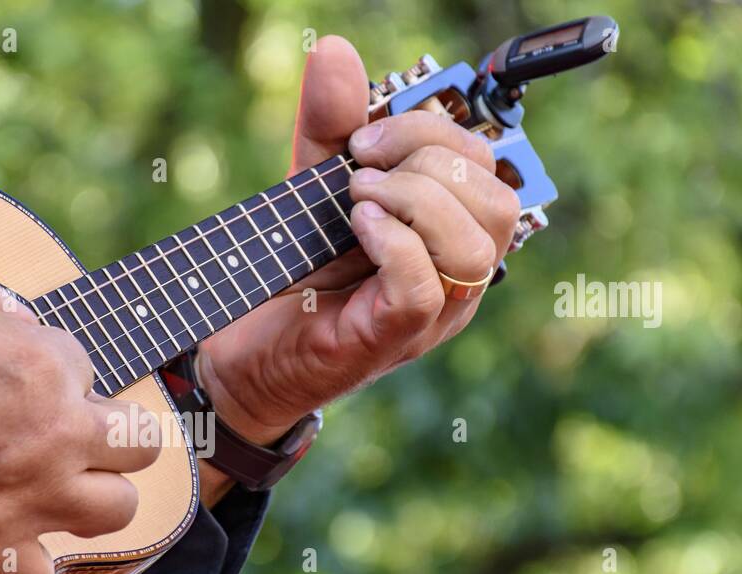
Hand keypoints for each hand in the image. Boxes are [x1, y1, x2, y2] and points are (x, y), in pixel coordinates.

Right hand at [0, 261, 159, 573]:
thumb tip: (5, 309)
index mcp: (41, 363)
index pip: (83, 363)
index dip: (51, 366)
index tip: (16, 372)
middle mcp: (54, 436)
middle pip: (139, 443)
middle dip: (113, 434)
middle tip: (71, 432)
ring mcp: (30, 500)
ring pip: (117, 511)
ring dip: (93, 498)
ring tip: (57, 488)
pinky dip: (26, 566)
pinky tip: (5, 544)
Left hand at [199, 35, 520, 445]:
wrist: (246, 352)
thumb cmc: (293, 275)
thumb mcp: (313, 186)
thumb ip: (330, 126)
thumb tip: (336, 52)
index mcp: (449, 232)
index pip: (485, 166)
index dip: (432, 133)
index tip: (363, 139)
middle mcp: (455, 275)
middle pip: (495, 200)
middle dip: (429, 163)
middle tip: (358, 169)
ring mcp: (432, 313)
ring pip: (475, 244)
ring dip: (415, 200)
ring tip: (357, 199)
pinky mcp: (393, 337)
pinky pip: (427, 286)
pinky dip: (395, 242)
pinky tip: (356, 225)